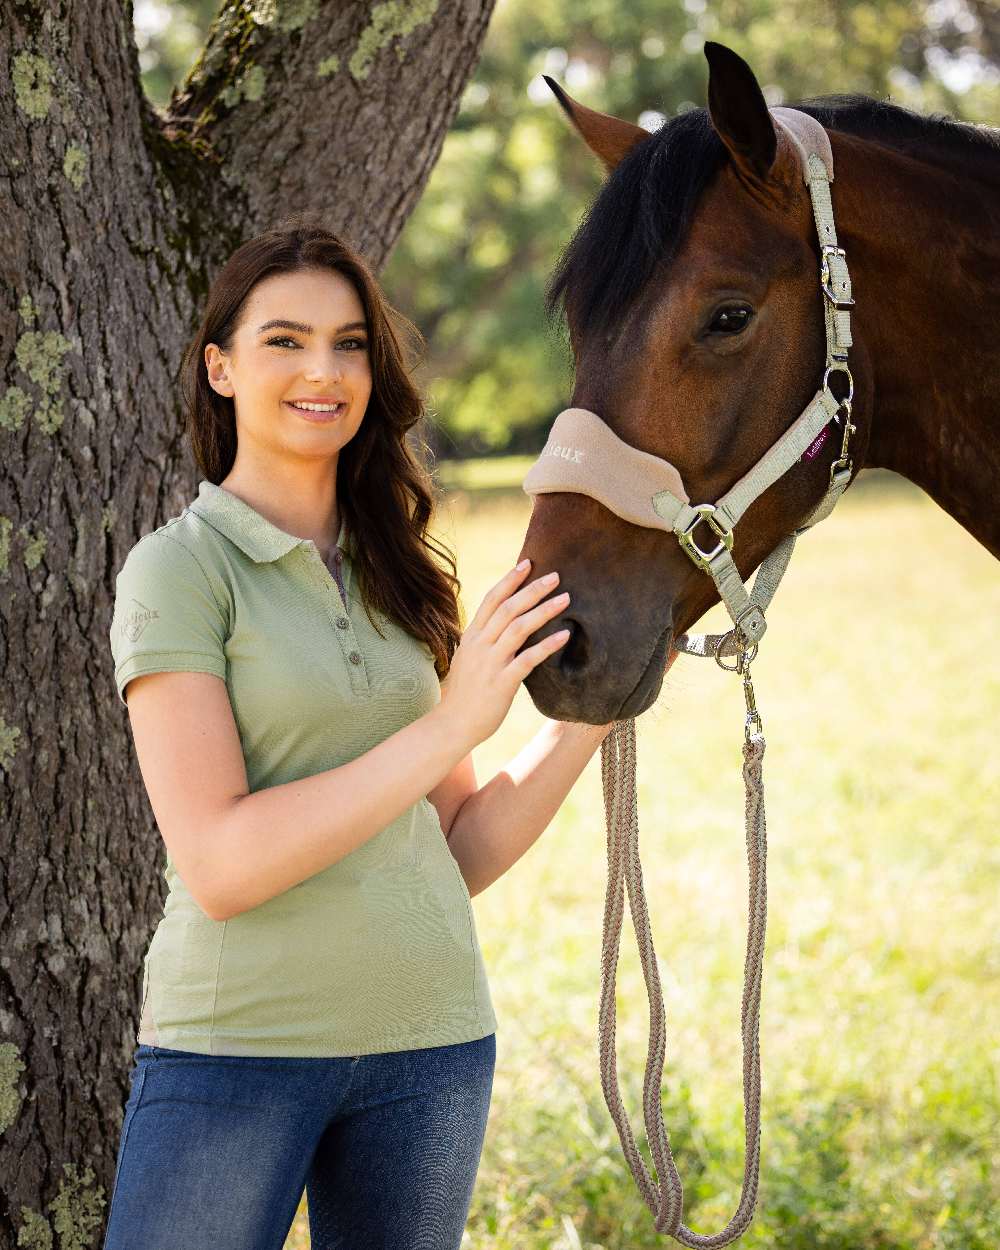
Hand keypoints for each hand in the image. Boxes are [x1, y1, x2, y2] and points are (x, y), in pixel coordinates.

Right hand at [437, 560, 569, 750]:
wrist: (453, 725)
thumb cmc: (465, 694)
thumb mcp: (468, 659)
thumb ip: (483, 641)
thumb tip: (501, 625)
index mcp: (471, 637)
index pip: (491, 599)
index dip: (509, 580)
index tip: (528, 563)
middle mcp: (479, 645)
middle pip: (507, 608)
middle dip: (532, 589)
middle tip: (556, 575)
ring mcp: (490, 663)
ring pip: (517, 628)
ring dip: (543, 611)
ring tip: (566, 599)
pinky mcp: (502, 683)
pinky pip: (527, 659)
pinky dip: (547, 645)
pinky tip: (565, 635)